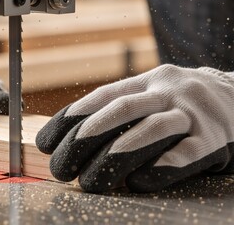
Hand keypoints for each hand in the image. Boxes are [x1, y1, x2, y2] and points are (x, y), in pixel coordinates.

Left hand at [36, 65, 233, 192]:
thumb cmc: (180, 106)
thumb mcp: (150, 97)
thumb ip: (119, 111)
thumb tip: (72, 138)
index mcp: (147, 81)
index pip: (101, 97)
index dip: (70, 119)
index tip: (46, 142)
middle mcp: (168, 91)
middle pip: (121, 111)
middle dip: (84, 140)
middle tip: (60, 168)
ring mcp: (193, 113)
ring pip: (152, 129)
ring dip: (115, 157)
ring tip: (90, 181)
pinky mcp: (216, 138)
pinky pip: (188, 153)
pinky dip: (161, 167)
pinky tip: (139, 181)